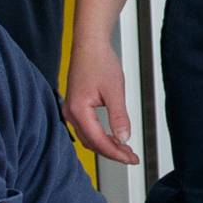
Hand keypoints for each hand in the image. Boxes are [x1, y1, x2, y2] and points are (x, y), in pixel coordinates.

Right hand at [61, 40, 140, 164]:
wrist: (90, 44)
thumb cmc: (99, 61)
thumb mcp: (114, 91)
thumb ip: (118, 117)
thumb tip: (123, 138)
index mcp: (78, 110)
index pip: (98, 141)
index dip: (116, 153)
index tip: (131, 158)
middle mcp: (71, 112)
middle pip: (92, 143)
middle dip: (112, 152)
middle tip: (131, 157)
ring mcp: (71, 110)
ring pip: (89, 138)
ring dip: (106, 146)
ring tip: (125, 149)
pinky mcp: (76, 106)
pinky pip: (87, 129)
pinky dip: (101, 137)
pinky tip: (113, 137)